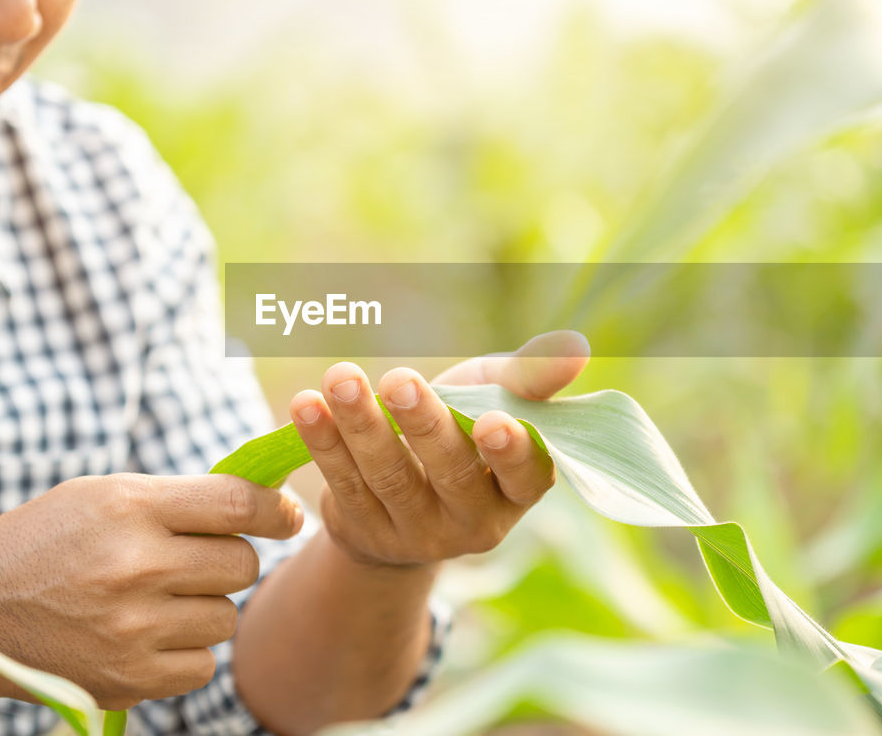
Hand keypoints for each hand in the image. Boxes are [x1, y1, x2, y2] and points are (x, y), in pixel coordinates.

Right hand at [0, 473, 301, 709]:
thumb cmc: (45, 541)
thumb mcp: (103, 495)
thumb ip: (180, 498)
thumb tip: (264, 503)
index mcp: (128, 507)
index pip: (236, 502)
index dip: (274, 508)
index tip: (286, 514)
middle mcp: (134, 566)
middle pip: (241, 564)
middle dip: (231, 559)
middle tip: (198, 559)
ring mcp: (130, 628)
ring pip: (224, 617)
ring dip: (205, 608)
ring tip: (158, 598)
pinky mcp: (126, 679)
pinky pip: (201, 666)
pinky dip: (186, 653)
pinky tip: (149, 634)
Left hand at [289, 331, 588, 568]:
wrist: (403, 499)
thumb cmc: (465, 431)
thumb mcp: (497, 400)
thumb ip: (530, 377)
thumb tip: (576, 349)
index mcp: (519, 491)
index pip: (528, 477)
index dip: (512, 453)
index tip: (493, 422)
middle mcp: (474, 522)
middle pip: (452, 474)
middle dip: (424, 424)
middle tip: (400, 379)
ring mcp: (417, 533)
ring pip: (389, 478)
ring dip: (362, 425)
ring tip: (340, 378)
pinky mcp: (365, 531)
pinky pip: (343, 484)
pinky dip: (322, 442)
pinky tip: (305, 405)